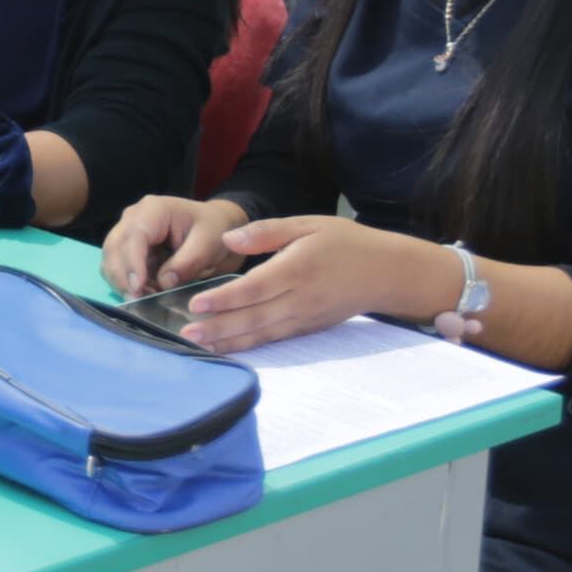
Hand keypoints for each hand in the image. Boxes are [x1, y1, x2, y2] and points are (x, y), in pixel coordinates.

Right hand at [103, 194, 246, 297]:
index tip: (137, 288)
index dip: (132, 263)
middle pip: (114, 248)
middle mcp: (133, 218)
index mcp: (154, 210)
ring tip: (146, 299)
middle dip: (122, 277)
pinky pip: (118, 271)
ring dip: (123, 283)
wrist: (213, 228)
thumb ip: (188, 262)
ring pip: (110, 261)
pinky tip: (145, 295)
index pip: (134, 236)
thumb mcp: (209, 243)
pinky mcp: (128, 252)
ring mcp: (127, 234)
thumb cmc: (213, 230)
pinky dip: (127, 286)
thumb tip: (164, 282)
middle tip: (138, 301)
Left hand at [177, 215, 452, 352]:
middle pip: (254, 317)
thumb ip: (267, 232)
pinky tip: (228, 347)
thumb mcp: (308, 224)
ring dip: (229, 341)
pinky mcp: (309, 328)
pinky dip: (250, 345)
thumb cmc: (345, 242)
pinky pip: (275, 339)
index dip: (224, 298)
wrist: (386, 272)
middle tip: (185, 333)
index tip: (196, 304)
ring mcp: (305, 317)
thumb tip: (229, 239)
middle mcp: (300, 298)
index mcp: (298, 268)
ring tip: (198, 345)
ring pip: (262, 333)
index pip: (255, 288)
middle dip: (218, 327)